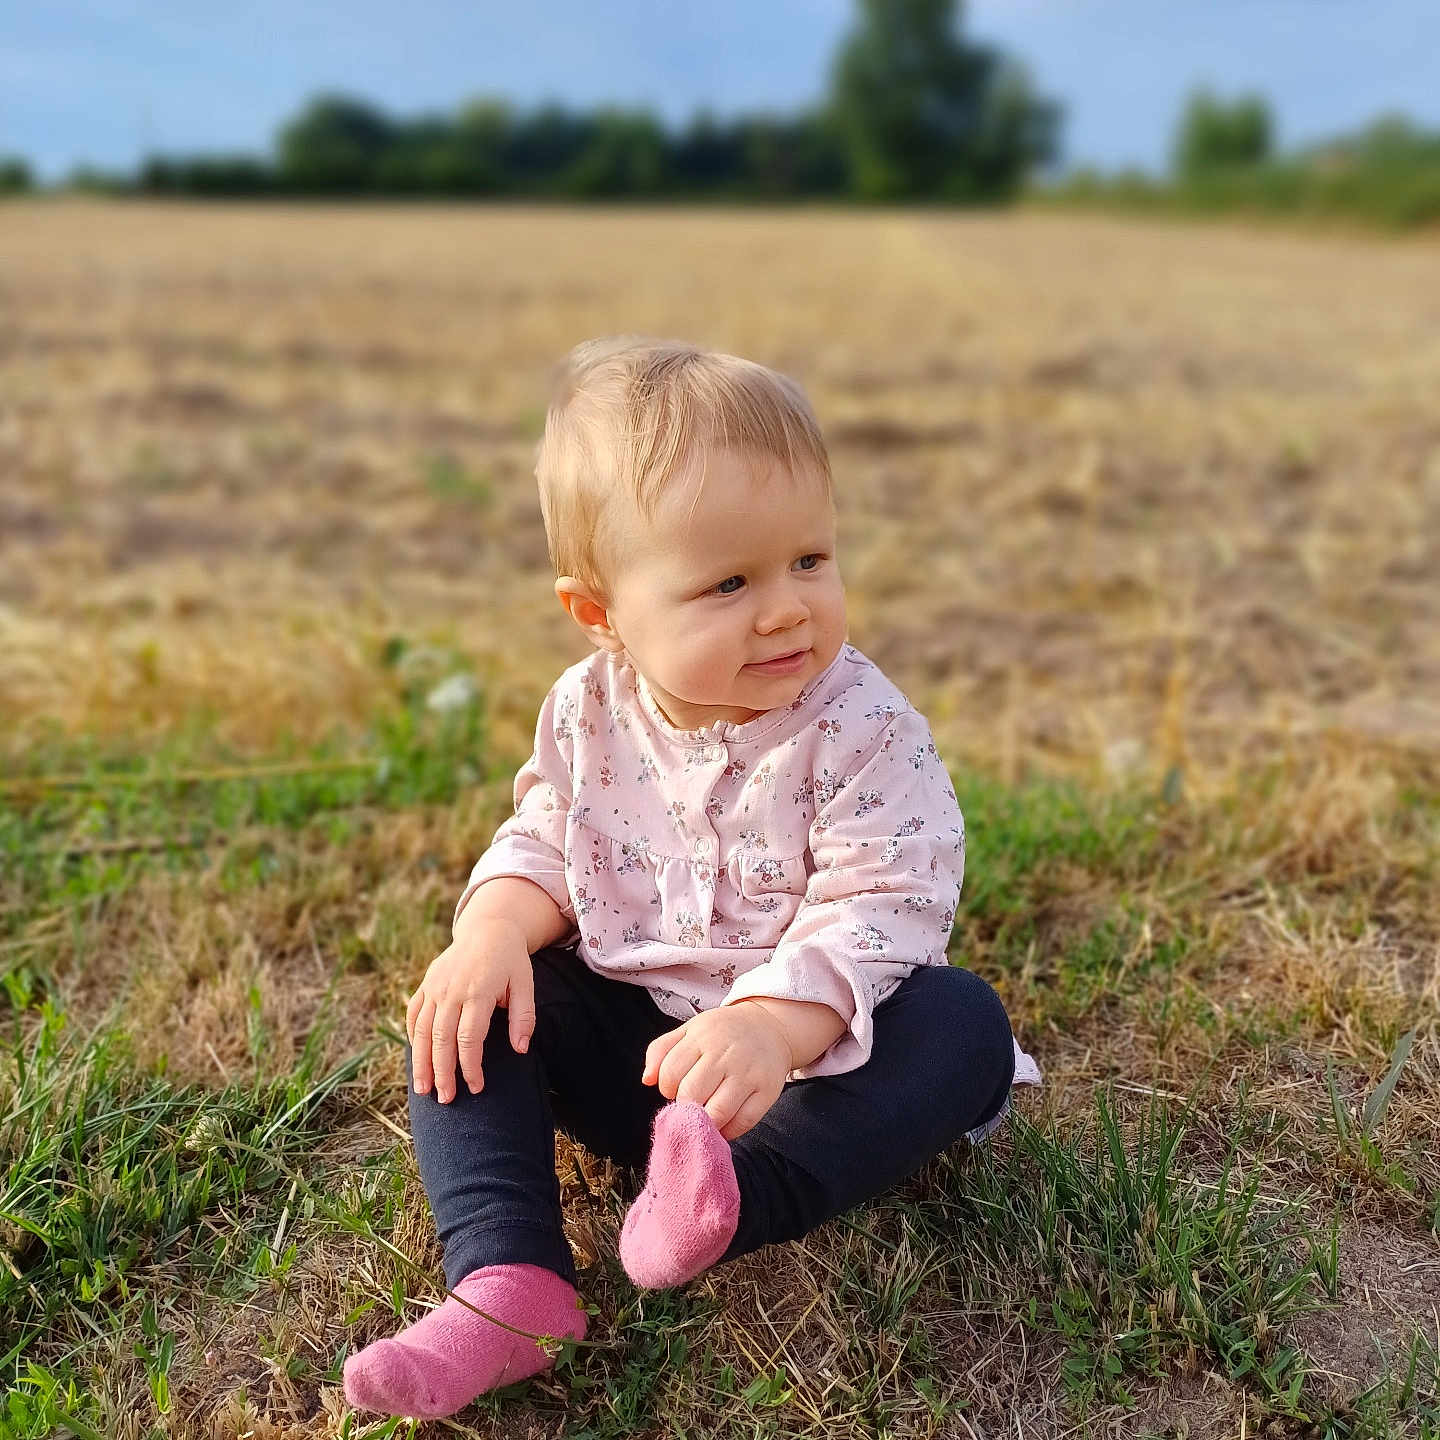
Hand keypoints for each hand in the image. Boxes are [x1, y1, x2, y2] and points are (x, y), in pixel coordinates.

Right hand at [406, 914, 535, 1103]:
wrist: (488, 928)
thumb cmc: (510, 960)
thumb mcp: (525, 984)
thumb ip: (524, 1017)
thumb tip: (520, 1050)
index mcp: (477, 991)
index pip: (469, 1038)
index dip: (471, 1066)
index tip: (476, 1087)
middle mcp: (451, 990)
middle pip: (441, 1039)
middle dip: (442, 1072)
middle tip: (445, 1100)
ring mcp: (434, 986)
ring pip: (423, 1031)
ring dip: (421, 1062)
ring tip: (424, 1090)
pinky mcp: (426, 984)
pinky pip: (414, 1015)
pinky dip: (413, 1038)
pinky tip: (417, 1060)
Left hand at [641, 1004, 791, 1140]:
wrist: (770, 1026)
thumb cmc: (723, 1032)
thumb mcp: (690, 1029)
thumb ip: (661, 1050)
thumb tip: (647, 1080)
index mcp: (702, 1037)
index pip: (670, 1073)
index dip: (666, 1088)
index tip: (675, 1089)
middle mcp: (726, 1054)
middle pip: (692, 1094)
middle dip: (685, 1107)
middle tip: (691, 1105)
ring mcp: (748, 1073)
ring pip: (718, 1112)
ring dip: (705, 1124)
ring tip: (704, 1119)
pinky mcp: (767, 1091)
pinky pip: (743, 1122)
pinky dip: (729, 1131)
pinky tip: (723, 1124)